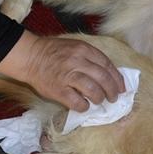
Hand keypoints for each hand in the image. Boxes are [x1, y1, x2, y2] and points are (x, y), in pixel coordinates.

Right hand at [0, 30, 124, 111]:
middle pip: (103, 78)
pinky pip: (77, 102)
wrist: (30, 57)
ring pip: (93, 90)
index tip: (122, 87)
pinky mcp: (58, 90)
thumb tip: (108, 74)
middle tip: (113, 98)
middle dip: (112, 91)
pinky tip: (84, 106)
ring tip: (99, 101)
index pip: (107, 64)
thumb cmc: (53, 52)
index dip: (117, 78)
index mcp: (83, 49)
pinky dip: (84, 106)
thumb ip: (90, 58)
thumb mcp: (74, 47)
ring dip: (100, 99)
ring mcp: (68, 76)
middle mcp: (77, 61)